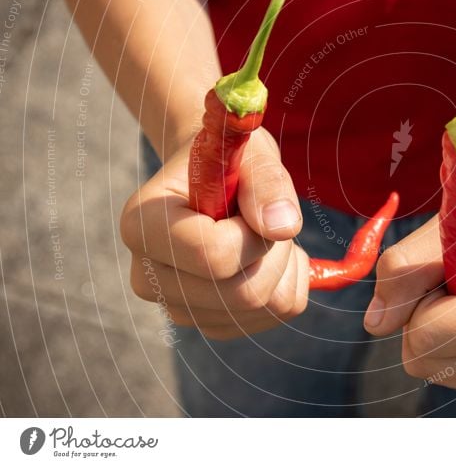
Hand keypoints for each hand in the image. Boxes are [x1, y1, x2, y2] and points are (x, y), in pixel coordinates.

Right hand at [121, 128, 308, 339]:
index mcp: (142, 226)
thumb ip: (267, 183)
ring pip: (265, 306)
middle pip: (243, 293)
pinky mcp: (211, 323)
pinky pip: (277, 313)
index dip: (253, 234)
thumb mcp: (251, 155)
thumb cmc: (231, 161)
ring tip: (261, 231)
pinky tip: (265, 254)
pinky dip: (289, 281)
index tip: (250, 205)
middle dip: (274, 250)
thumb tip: (283, 227)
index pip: (212, 256)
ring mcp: (178, 308)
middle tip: (264, 217)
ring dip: (285, 263)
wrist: (216, 179)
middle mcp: (150, 278)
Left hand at [364, 144, 455, 394]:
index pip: (423, 334)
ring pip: (432, 367)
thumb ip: (405, 269)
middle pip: (422, 360)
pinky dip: (454, 336)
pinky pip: (452, 369)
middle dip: (426, 310)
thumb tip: (374, 325)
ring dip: (439, 323)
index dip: (419, 291)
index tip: (454, 260)